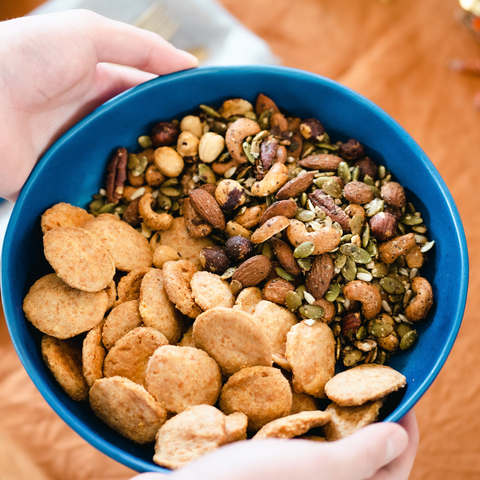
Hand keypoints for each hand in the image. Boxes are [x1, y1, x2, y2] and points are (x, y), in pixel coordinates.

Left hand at [0, 10, 197, 200]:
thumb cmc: (25, 57)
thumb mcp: (87, 34)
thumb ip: (141, 47)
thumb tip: (191, 65)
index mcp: (96, 82)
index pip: (144, 96)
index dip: (173, 105)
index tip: (206, 121)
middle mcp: (89, 118)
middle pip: (137, 134)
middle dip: (165, 146)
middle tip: (202, 161)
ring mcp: (76, 152)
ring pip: (122, 166)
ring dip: (147, 177)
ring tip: (184, 189)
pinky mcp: (61, 181)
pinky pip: (97, 193)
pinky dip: (120, 200)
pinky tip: (147, 208)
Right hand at [132, 410, 418, 479]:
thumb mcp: (315, 469)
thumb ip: (364, 455)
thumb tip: (400, 435)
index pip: (396, 469)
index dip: (407, 429)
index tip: (401, 390)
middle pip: (367, 460)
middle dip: (372, 420)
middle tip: (367, 380)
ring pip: (335, 452)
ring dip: (341, 419)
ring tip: (337, 383)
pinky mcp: (274, 475)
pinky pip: (306, 447)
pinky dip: (310, 422)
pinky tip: (301, 397)